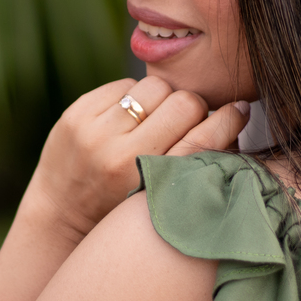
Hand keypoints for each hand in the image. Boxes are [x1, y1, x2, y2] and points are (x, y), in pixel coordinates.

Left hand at [22, 76, 251, 243]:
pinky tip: (127, 117)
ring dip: (161, 99)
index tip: (239, 111)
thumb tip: (238, 120)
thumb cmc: (125, 209)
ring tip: (154, 119)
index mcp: (149, 182)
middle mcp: (120, 156)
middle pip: (185, 102)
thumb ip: (196, 166)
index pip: (204, 139)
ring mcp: (93, 132)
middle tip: (188, 119)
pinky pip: (124, 84)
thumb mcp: (164, 198)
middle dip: (192, 108)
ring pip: (154, 86)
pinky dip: (132, 97)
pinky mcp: (75, 114)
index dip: (230, 120)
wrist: (61, 216)